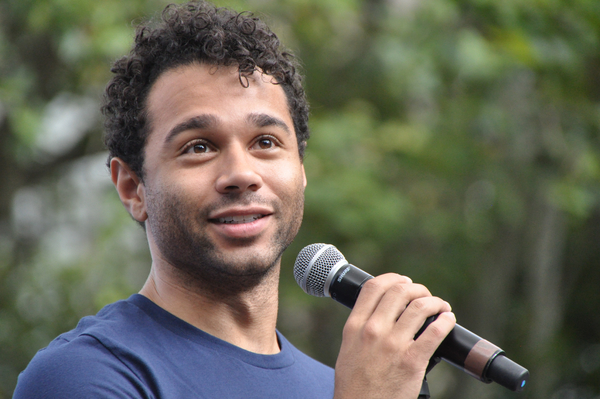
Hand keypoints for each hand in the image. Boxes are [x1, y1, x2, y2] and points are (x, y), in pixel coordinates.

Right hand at [333, 273, 455, 398]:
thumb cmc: (354, 386)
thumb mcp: (348, 349)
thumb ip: (361, 328)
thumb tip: (379, 312)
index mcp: (355, 326)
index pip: (374, 287)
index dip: (392, 278)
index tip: (403, 281)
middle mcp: (373, 330)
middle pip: (399, 291)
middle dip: (417, 288)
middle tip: (424, 296)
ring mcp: (393, 345)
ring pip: (419, 307)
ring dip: (435, 302)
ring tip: (440, 307)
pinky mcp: (412, 361)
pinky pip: (434, 332)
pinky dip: (445, 321)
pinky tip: (447, 320)